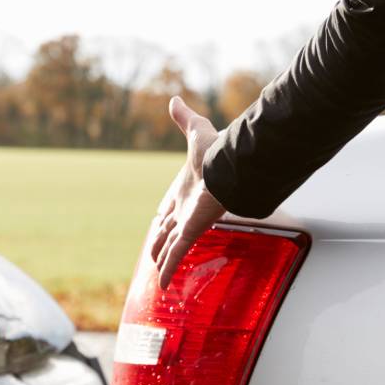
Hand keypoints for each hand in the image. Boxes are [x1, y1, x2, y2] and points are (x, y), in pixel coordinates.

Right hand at [148, 96, 228, 289]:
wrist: (231, 167)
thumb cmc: (217, 151)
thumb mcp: (196, 131)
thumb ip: (184, 118)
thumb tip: (173, 99)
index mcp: (184, 188)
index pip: (170, 206)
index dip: (164, 214)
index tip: (160, 220)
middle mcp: (185, 208)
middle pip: (167, 229)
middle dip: (159, 240)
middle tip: (153, 250)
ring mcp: (187, 222)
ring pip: (168, 245)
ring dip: (160, 258)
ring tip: (155, 270)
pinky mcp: (190, 232)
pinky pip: (175, 255)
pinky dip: (167, 271)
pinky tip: (163, 286)